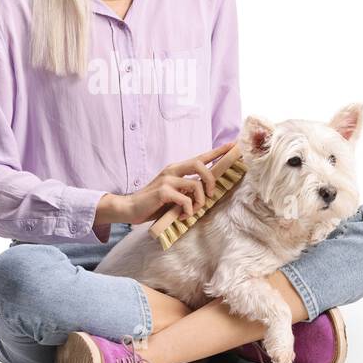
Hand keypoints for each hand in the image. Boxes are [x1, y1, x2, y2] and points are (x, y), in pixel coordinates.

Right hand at [95, 141, 235, 226]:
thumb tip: (205, 193)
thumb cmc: (154, 203)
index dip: (217, 152)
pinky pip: (185, 200)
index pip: (200, 157)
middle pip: (200, 164)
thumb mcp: (174, 194)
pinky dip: (188, 210)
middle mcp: (172, 170)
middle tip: (211, 194)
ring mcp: (167, 180)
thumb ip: (187, 190)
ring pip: (196, 184)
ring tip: (192, 211)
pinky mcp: (163, 192)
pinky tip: (182, 216)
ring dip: (199, 201)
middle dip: (211, 179)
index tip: (233, 146)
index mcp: (176, 169)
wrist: (130, 208)